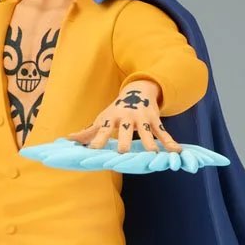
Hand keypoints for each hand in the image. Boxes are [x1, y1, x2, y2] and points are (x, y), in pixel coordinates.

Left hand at [67, 81, 181, 152]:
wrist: (137, 90)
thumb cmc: (115, 110)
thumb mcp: (102, 118)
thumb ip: (88, 132)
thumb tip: (68, 140)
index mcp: (112, 118)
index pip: (102, 130)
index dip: (97, 140)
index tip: (92, 150)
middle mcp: (127, 118)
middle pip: (125, 131)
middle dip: (124, 140)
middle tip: (123, 152)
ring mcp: (142, 119)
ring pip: (146, 133)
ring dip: (150, 143)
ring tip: (153, 154)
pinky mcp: (155, 120)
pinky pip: (163, 133)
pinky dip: (170, 142)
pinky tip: (177, 151)